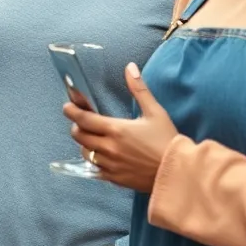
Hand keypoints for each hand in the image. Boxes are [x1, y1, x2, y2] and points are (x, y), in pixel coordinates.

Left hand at [63, 62, 177, 192]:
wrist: (178, 171)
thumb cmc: (167, 140)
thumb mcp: (155, 111)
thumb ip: (139, 89)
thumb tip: (130, 67)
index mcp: (116, 129)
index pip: (84, 119)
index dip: (72, 111)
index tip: (67, 107)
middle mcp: (109, 147)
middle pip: (79, 136)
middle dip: (77, 126)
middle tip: (82, 121)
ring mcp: (110, 164)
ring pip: (85, 152)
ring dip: (85, 143)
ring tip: (93, 138)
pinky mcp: (114, 178)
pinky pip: (95, 169)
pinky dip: (95, 160)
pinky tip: (102, 155)